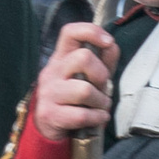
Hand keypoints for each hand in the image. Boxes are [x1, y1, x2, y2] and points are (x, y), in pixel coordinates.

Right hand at [32, 20, 116, 141]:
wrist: (47, 127)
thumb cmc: (72, 99)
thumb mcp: (87, 76)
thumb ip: (102, 61)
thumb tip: (111, 46)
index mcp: (61, 58)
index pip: (70, 32)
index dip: (91, 31)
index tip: (108, 42)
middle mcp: (52, 72)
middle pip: (83, 58)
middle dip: (101, 75)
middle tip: (102, 87)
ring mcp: (49, 93)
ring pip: (85, 90)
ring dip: (101, 101)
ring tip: (99, 106)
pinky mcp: (50, 114)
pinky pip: (83, 115)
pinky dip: (98, 118)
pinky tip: (97, 117)